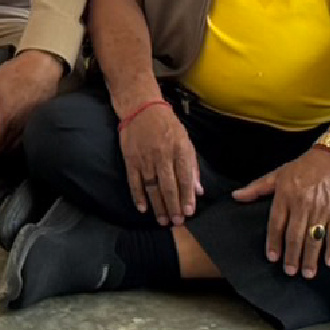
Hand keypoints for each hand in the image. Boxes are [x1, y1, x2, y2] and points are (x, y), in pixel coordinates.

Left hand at [0, 49, 61, 163]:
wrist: (43, 66)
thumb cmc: (17, 74)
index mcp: (6, 120)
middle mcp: (20, 126)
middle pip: (9, 148)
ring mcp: (32, 122)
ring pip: (20, 142)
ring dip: (10, 148)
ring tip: (1, 147)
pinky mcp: (39, 116)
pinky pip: (29, 133)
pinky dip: (20, 138)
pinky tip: (16, 132)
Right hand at [117, 98, 201, 224]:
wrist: (140, 107)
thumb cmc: (167, 125)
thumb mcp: (186, 141)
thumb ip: (192, 166)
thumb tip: (198, 191)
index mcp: (179, 150)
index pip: (184, 179)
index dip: (187, 197)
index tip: (189, 213)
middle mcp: (162, 155)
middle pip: (168, 186)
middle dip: (173, 206)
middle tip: (176, 222)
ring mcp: (145, 158)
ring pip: (152, 187)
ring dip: (157, 206)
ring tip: (162, 221)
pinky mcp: (130, 158)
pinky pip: (134, 181)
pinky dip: (138, 196)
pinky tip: (143, 208)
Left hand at [235, 147, 329, 275]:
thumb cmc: (304, 167)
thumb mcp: (278, 174)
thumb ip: (257, 188)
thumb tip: (235, 196)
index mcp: (285, 195)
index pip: (276, 223)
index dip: (273, 241)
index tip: (272, 257)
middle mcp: (302, 204)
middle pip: (295, 234)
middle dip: (291, 255)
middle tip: (289, 272)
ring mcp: (321, 209)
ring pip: (314, 237)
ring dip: (310, 257)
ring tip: (307, 273)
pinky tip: (329, 262)